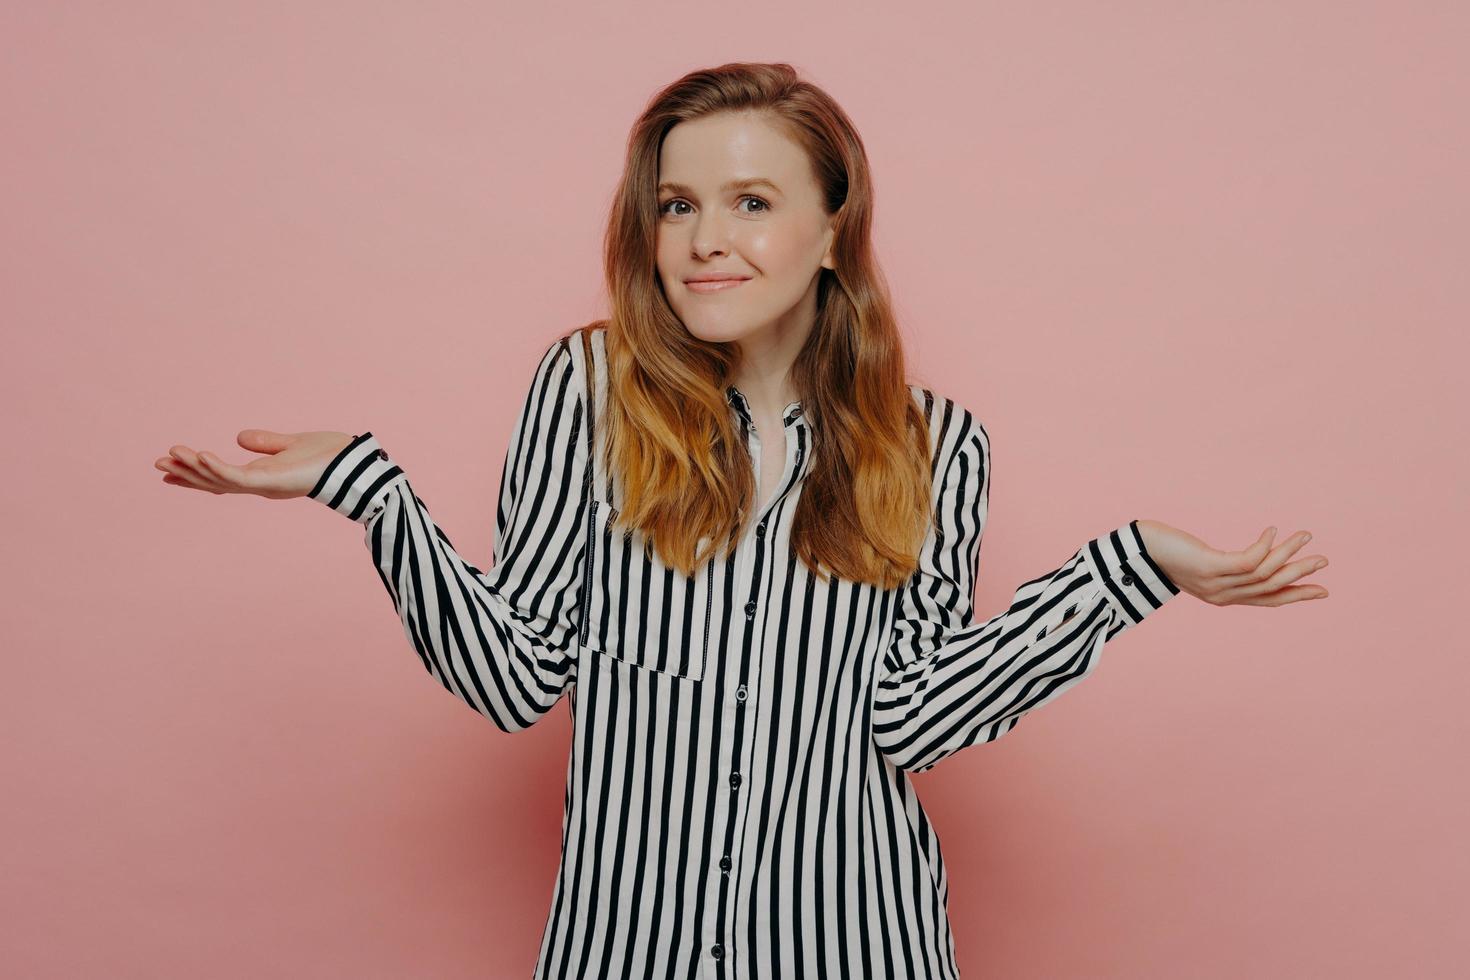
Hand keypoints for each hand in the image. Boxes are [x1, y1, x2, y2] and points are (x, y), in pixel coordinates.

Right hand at [154, 429, 355, 499]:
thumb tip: (240, 438)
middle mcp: (258, 485)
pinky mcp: (269, 482)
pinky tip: (200, 455)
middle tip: (157, 465)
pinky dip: (217, 468)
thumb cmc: (329, 457)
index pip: (221, 477)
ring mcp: (263, 485)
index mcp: (262, 477)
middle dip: (185, 474)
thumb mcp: (291, 444)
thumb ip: (266, 443)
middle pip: (213, 482)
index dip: (196, 473)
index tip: (171, 467)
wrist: (352, 465)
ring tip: (169, 455)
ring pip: (218, 479)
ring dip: (193, 468)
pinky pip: (236, 477)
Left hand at [1135, 520, 1328, 606]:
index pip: (1268, 601)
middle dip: (1299, 574)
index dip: (1296, 595)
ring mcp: (1216, 583)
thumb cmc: (1171, 552)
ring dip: (1287, 553)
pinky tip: (1274, 531)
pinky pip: (1246, 560)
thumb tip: (1252, 560)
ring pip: (1263, 573)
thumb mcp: (1204, 563)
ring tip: (1305, 536)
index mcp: (1225, 598)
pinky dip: (1264, 547)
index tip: (1323, 590)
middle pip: (1271, 587)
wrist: (1139, 549)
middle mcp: (1222, 595)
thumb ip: (1227, 567)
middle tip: (1323, 560)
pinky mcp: (1209, 567)